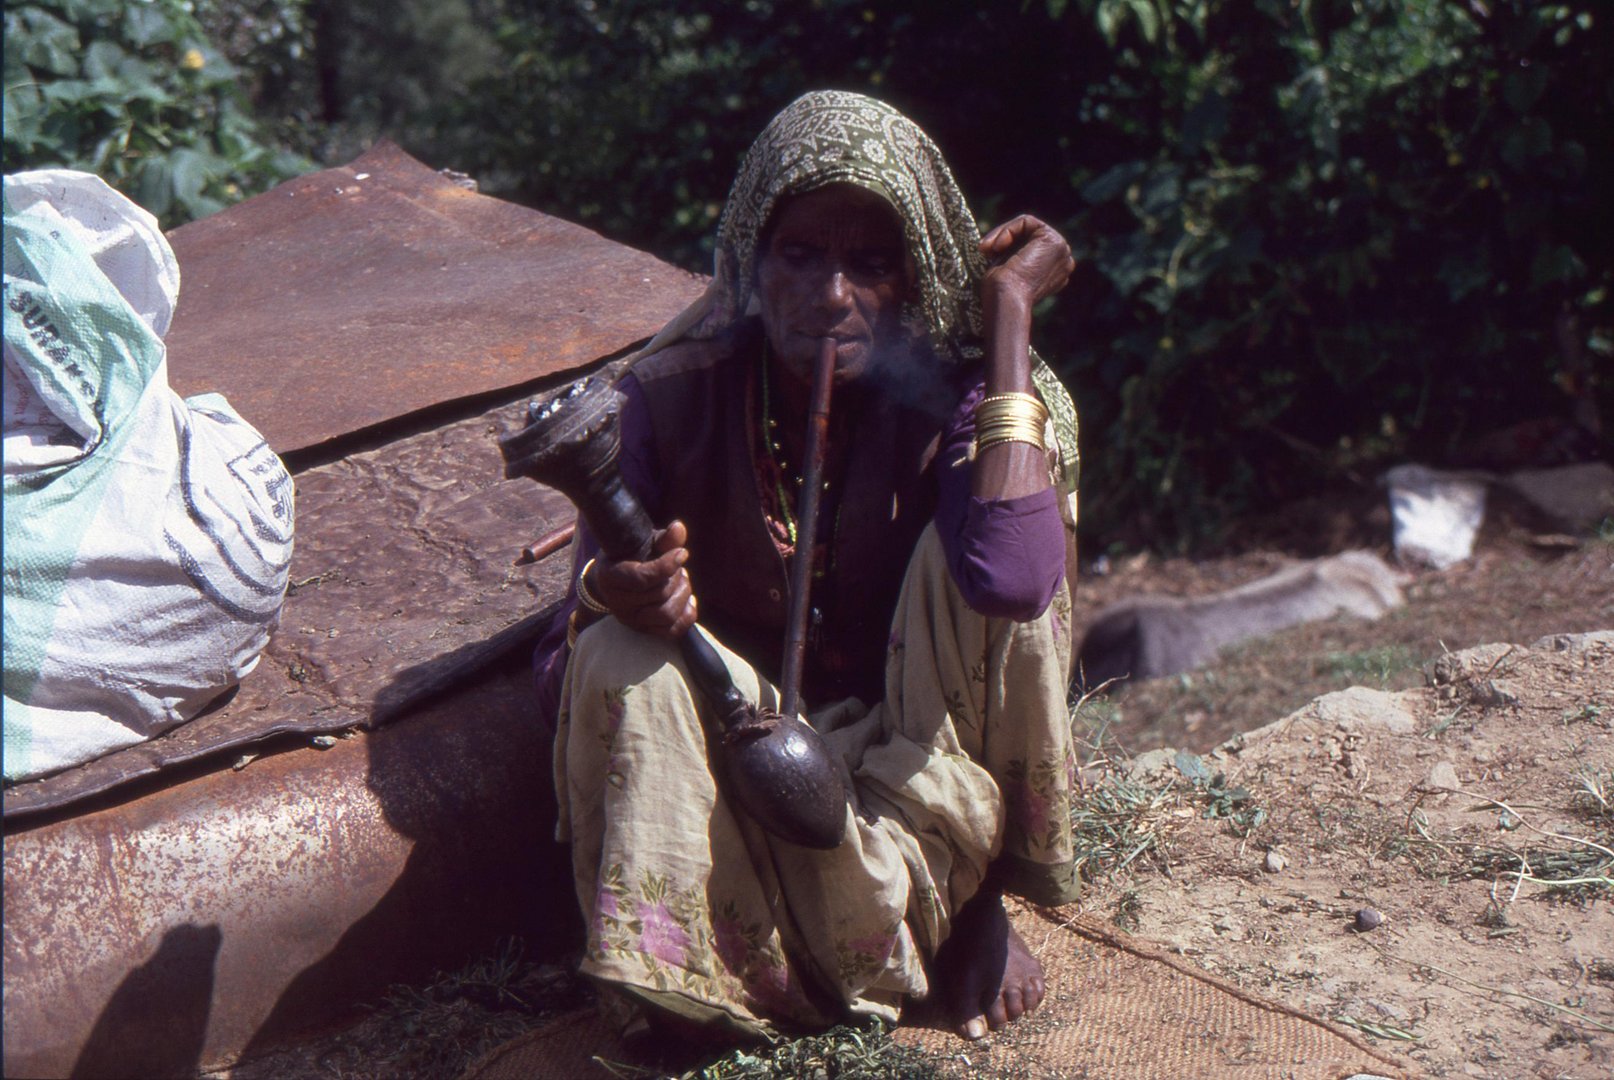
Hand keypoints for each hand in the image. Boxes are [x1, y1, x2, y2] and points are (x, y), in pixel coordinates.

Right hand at [590, 520, 697, 638]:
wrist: (619, 577)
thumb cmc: (633, 555)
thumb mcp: (645, 543)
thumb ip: (663, 539)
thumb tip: (679, 528)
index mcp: (611, 576)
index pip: (642, 578)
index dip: (667, 566)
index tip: (683, 553)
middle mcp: (617, 602)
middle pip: (659, 594)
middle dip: (676, 577)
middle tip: (679, 567)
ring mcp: (630, 620)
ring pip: (667, 614)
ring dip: (683, 595)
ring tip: (682, 581)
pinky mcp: (644, 631)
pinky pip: (672, 632)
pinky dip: (686, 615)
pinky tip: (688, 600)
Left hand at [978, 216, 1074, 310]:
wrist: (1006, 300)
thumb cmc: (1000, 294)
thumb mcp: (1008, 270)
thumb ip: (1013, 256)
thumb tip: (1002, 245)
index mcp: (1054, 275)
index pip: (1030, 248)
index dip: (1007, 248)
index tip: (987, 255)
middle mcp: (1062, 263)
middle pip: (1030, 236)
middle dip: (1004, 239)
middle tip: (984, 250)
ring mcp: (1061, 251)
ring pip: (1027, 227)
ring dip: (1002, 235)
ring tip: (988, 250)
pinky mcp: (1054, 240)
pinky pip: (1026, 222)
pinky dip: (1008, 230)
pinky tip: (999, 246)